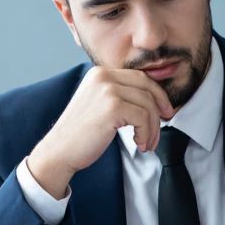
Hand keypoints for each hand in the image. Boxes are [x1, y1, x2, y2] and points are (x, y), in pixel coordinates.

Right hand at [28, 68, 174, 197]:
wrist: (59, 151)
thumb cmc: (80, 134)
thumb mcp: (100, 104)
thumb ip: (120, 96)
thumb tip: (153, 100)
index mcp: (100, 73)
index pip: (139, 77)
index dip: (156, 94)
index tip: (164, 110)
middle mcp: (104, 76)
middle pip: (147, 86)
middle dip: (160, 106)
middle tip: (165, 123)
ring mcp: (108, 90)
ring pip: (148, 104)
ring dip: (152, 127)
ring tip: (146, 142)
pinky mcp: (113, 107)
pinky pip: (143, 118)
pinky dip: (146, 134)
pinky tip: (139, 144)